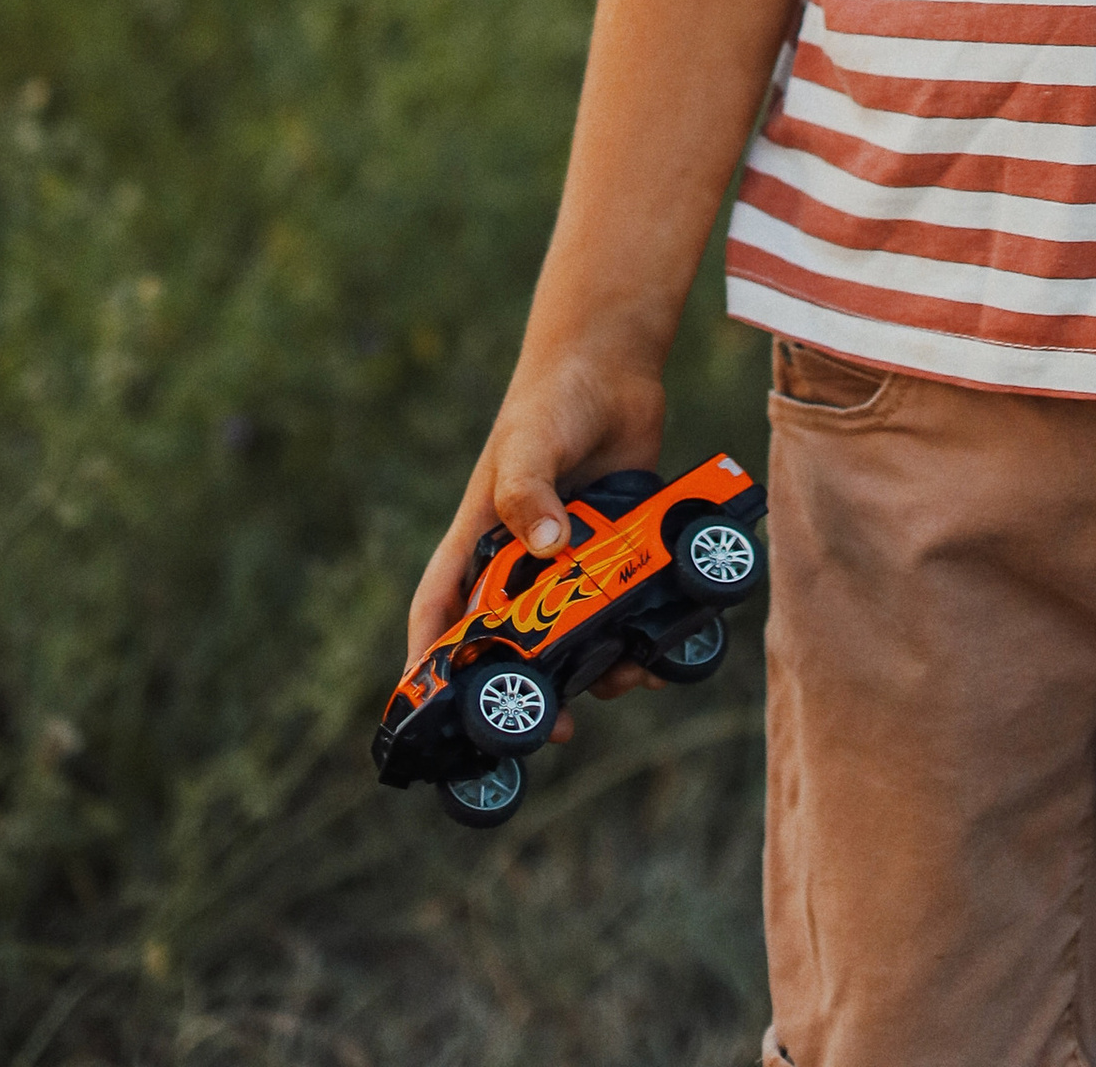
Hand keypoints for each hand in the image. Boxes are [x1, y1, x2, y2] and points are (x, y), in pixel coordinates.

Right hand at [405, 334, 667, 696]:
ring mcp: (571, 562)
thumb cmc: (550, 400)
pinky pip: (624, 612)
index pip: (440, 614)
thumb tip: (547, 549)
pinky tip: (664, 655)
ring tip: (626, 681)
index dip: (432, 669)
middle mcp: (521, 562)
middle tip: (555, 729)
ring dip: (596, 669)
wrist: (613, 366)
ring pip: (575, 637)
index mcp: (478, 542)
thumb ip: (528, 492)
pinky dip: (640, 639)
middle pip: (512, 645)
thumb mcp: (529, 444)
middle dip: (530, 690)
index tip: (435, 718)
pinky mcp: (618, 553)